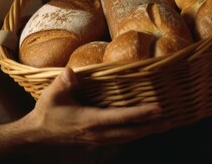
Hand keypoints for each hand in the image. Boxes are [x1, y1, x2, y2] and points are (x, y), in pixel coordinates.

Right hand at [20, 67, 170, 145]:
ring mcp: (98, 139)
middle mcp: (98, 133)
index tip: (159, 108)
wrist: (38, 133)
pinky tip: (143, 128)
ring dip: (147, 131)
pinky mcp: (97, 140)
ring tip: (165, 124)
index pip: (121, 117)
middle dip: (152, 126)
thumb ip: (64, 82)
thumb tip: (71, 71)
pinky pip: (122, 137)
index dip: (141, 113)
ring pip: (129, 137)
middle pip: (132, 132)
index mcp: (90, 120)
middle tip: (173, 119)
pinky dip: (136, 133)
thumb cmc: (47, 110)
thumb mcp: (53, 93)